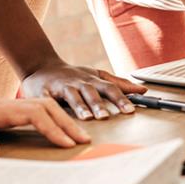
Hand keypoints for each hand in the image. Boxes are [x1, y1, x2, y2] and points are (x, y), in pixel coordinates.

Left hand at [0, 90, 89, 155]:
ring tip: (77, 136)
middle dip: (66, 123)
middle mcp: (7, 104)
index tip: (65, 143)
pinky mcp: (8, 110)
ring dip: (63, 119)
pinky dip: (54, 117)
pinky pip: (38, 110)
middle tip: (83, 140)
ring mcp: (8, 106)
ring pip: (44, 106)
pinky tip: (60, 127)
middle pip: (46, 107)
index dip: (51, 129)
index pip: (33, 114)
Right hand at [21, 61, 146, 119]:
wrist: (42, 66)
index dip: (120, 99)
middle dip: (100, 104)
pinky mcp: (44, 92)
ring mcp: (62, 86)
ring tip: (87, 117)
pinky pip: (48, 100)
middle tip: (107, 116)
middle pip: (92, 92)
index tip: (130, 111)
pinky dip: (52, 105)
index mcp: (92, 81)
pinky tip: (55, 114)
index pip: (110, 88)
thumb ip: (119, 84)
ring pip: (72, 96)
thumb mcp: (97, 76)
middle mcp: (79, 82)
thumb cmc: (74, 75)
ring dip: (80, 106)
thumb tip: (142, 90)